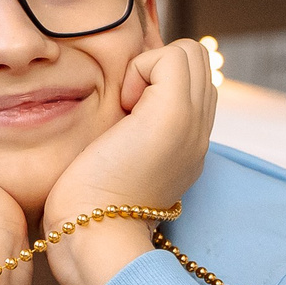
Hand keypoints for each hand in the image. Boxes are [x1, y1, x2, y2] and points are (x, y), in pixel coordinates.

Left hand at [42, 37, 216, 284]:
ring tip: (126, 108)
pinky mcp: (175, 115)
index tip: (125, 113)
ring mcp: (194, 123)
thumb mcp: (115, 154)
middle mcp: (200, 132)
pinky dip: (141, 69)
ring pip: (191, 52)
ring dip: (151, 68)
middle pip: (196, 60)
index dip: (156, 81)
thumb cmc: (85, 199)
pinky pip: (173, 55)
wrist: (90, 232)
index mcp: (187, 143)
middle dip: (157, 68)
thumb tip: (122, 100)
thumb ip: (128, 125)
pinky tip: (123, 108)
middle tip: (126, 106)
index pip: (192, 80)